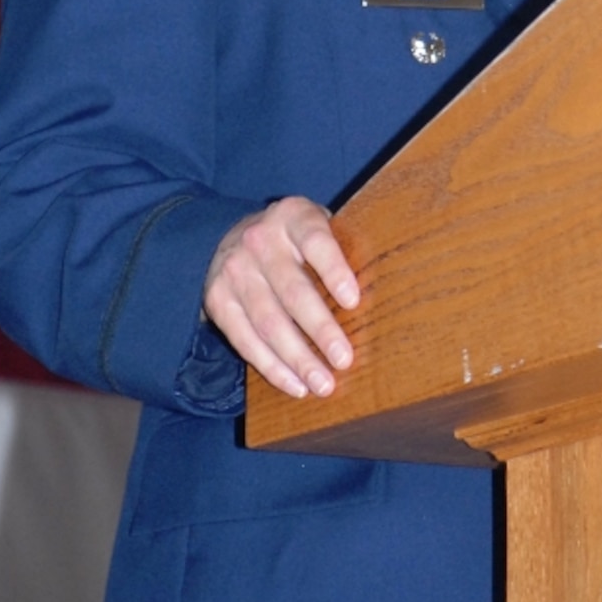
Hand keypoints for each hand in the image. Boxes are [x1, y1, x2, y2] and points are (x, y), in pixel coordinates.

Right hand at [203, 196, 359, 399]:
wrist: (234, 238)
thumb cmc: (296, 241)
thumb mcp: (316, 228)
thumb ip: (341, 249)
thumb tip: (383, 295)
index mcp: (293, 216)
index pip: (316, 241)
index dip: (334, 270)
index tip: (353, 301)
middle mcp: (259, 240)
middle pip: (292, 291)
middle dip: (320, 329)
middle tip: (344, 360)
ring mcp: (234, 270)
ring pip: (268, 322)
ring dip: (298, 359)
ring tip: (323, 384)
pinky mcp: (218, 300)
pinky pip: (246, 340)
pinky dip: (272, 367)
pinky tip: (295, 385)